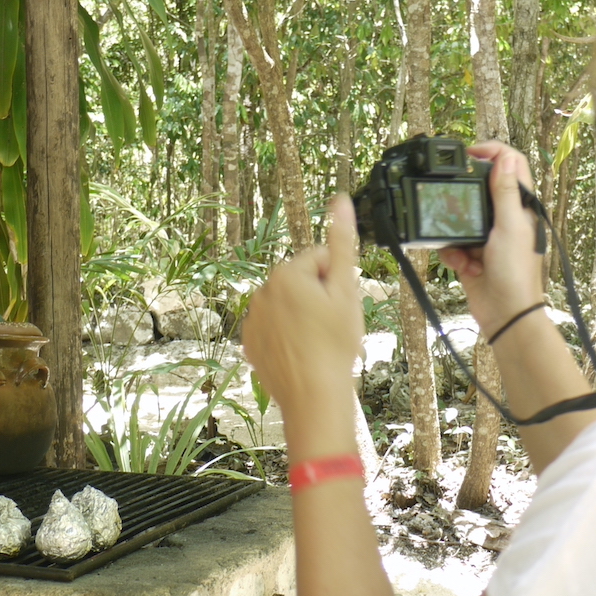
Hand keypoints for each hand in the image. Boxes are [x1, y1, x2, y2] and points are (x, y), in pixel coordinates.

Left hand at [242, 198, 363, 433]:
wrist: (313, 395)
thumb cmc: (335, 344)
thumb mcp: (346, 291)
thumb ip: (341, 242)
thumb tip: (341, 200)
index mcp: (286, 273)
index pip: (321, 260)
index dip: (338, 281)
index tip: (342, 306)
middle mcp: (262, 290)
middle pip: (302, 282)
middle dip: (319, 298)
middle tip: (333, 326)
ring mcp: (253, 318)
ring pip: (288, 306)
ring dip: (303, 316)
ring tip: (318, 343)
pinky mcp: (250, 342)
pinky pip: (274, 329)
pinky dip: (287, 336)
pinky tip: (301, 353)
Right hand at [437, 143, 545, 336]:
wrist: (505, 313)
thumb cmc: (516, 271)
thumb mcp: (510, 226)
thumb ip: (506, 191)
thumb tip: (504, 158)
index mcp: (521, 206)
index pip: (512, 165)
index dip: (493, 152)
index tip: (470, 153)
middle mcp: (505, 218)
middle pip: (480, 189)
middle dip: (464, 196)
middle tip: (449, 195)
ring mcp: (487, 237)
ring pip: (461, 217)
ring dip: (456, 232)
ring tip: (464, 250)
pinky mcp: (470, 254)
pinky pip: (452, 243)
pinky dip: (453, 254)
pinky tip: (464, 266)